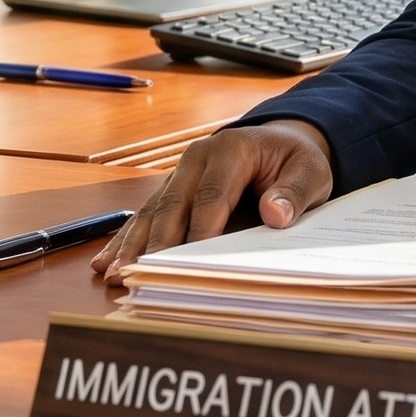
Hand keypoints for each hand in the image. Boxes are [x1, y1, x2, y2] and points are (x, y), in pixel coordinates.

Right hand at [92, 120, 333, 282]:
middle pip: (173, 204)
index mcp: (231, 149)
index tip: (190, 262)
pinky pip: (146, 214)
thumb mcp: (309, 171)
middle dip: (155, 243)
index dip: (200, 231)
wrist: (282, 141)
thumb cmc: (295, 159)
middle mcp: (198, 157)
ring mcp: (181, 172)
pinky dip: (127, 238)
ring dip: (132, 243)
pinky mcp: (173, 187)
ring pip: (152, 210)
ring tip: (113, 273)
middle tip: (139, 275)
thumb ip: (294, 192)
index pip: (212, 195)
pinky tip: (106, 260)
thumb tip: (275, 214)